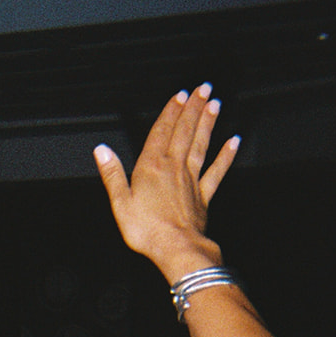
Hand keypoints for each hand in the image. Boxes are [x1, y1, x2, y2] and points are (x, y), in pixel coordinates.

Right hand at [93, 85, 239, 283]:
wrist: (176, 247)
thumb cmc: (146, 229)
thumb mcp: (119, 202)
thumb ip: (112, 174)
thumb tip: (102, 151)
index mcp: (151, 167)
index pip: (161, 132)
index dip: (170, 112)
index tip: (179, 95)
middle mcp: (173, 168)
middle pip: (184, 131)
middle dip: (193, 108)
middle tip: (202, 88)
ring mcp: (191, 180)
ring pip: (201, 144)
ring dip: (208, 123)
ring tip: (215, 104)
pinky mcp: (203, 195)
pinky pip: (217, 171)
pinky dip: (226, 155)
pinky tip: (233, 141)